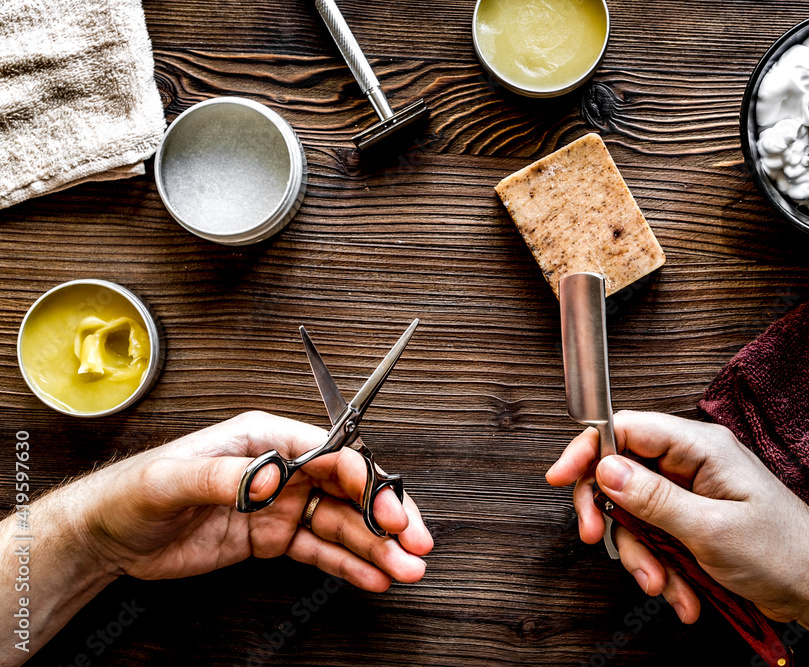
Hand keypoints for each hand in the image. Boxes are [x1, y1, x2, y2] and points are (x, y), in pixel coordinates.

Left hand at [72, 411, 433, 591]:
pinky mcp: (274, 539)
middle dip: (387, 516)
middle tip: (416, 543)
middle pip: (349, 490)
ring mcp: (282, 506)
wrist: (109, 535)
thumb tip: (270, 475)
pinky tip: (375, 578)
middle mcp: (282, 469)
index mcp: (265, 439)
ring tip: (406, 571)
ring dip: (377, 547)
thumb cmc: (135, 492)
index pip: (331, 454)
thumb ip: (224, 475)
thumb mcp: (172, 479)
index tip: (389, 508)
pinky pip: (320, 552)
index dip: (366, 481)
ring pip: (343, 525)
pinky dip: (349, 566)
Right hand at [546, 410, 808, 624]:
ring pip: (635, 515)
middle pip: (622, 475)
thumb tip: (605, 468)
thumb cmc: (784, 552)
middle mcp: (692, 463)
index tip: (562, 477)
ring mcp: (692, 493)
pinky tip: (683, 594)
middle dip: (610, 517)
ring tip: (665, 587)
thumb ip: (653, 498)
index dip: (588, 449)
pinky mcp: (694, 521)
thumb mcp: (710, 528)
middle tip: (594, 540)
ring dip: (642, 555)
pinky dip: (662, 567)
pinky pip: (657, 537)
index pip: (627, 428)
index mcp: (700, 447)